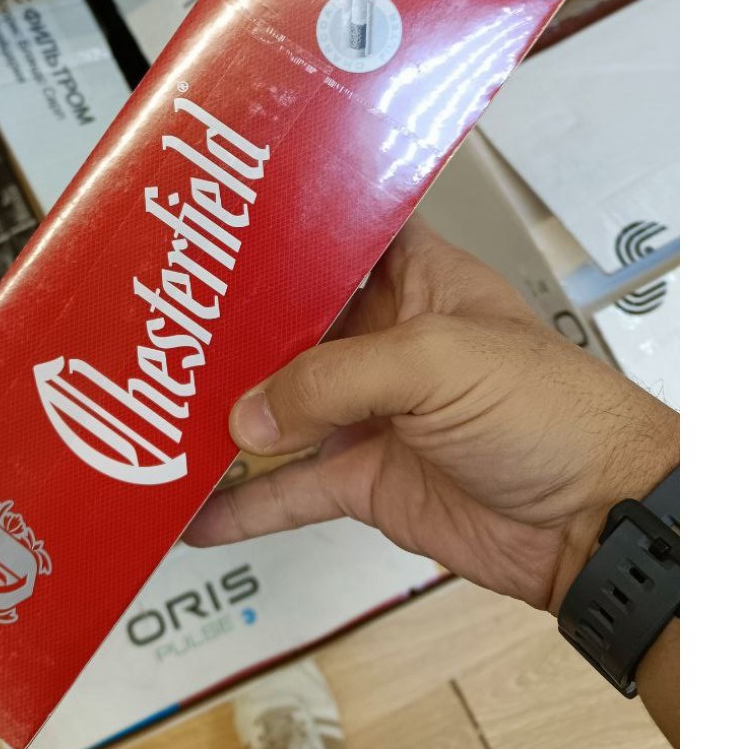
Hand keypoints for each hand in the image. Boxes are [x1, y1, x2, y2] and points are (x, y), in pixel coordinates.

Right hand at [185, 218, 678, 613]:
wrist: (597, 522)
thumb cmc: (549, 412)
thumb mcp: (436, 363)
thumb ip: (333, 379)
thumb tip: (246, 417)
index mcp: (414, 280)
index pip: (338, 237)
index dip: (284, 231)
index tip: (214, 227)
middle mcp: (385, 339)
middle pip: (289, 326)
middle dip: (230, 331)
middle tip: (158, 328)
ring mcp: (371, 412)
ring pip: (277, 410)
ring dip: (223, 419)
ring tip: (152, 418)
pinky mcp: (364, 479)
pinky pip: (289, 490)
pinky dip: (243, 506)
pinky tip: (193, 515)